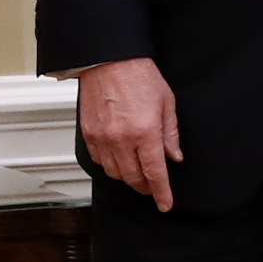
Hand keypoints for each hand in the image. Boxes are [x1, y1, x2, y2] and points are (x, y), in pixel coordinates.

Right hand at [78, 58, 182, 210]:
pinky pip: (99, 160)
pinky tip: (118, 158)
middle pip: (133, 178)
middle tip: (152, 185)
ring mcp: (102, 137)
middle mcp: (122, 139)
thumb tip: (174, 156)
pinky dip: (110, 165)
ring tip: (136, 171)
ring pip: (115, 173)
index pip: (155, 173)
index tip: (165, 203)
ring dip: (127, 177)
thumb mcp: (166, 101)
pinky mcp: (88, 133)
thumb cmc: (138, 74)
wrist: (108, 58)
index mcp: (145, 132)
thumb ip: (170, 133)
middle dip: (145, 186)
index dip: (162, 192)